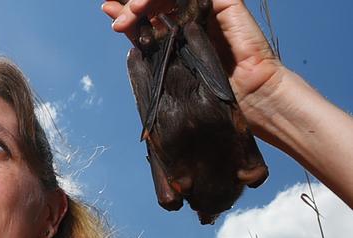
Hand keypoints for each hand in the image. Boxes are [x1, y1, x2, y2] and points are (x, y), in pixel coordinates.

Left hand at [101, 0, 284, 133]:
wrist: (254, 102)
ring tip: (130, 13)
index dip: (129, 10)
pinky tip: (150, 4)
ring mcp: (209, 10)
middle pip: (157, 1)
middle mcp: (193, 20)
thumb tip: (122, 35)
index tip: (106, 9)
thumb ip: (149, 52)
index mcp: (180, 38)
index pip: (149, 16)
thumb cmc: (215, 101)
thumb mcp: (172, 76)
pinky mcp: (225, 3)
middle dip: (133, 5)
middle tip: (118, 19)